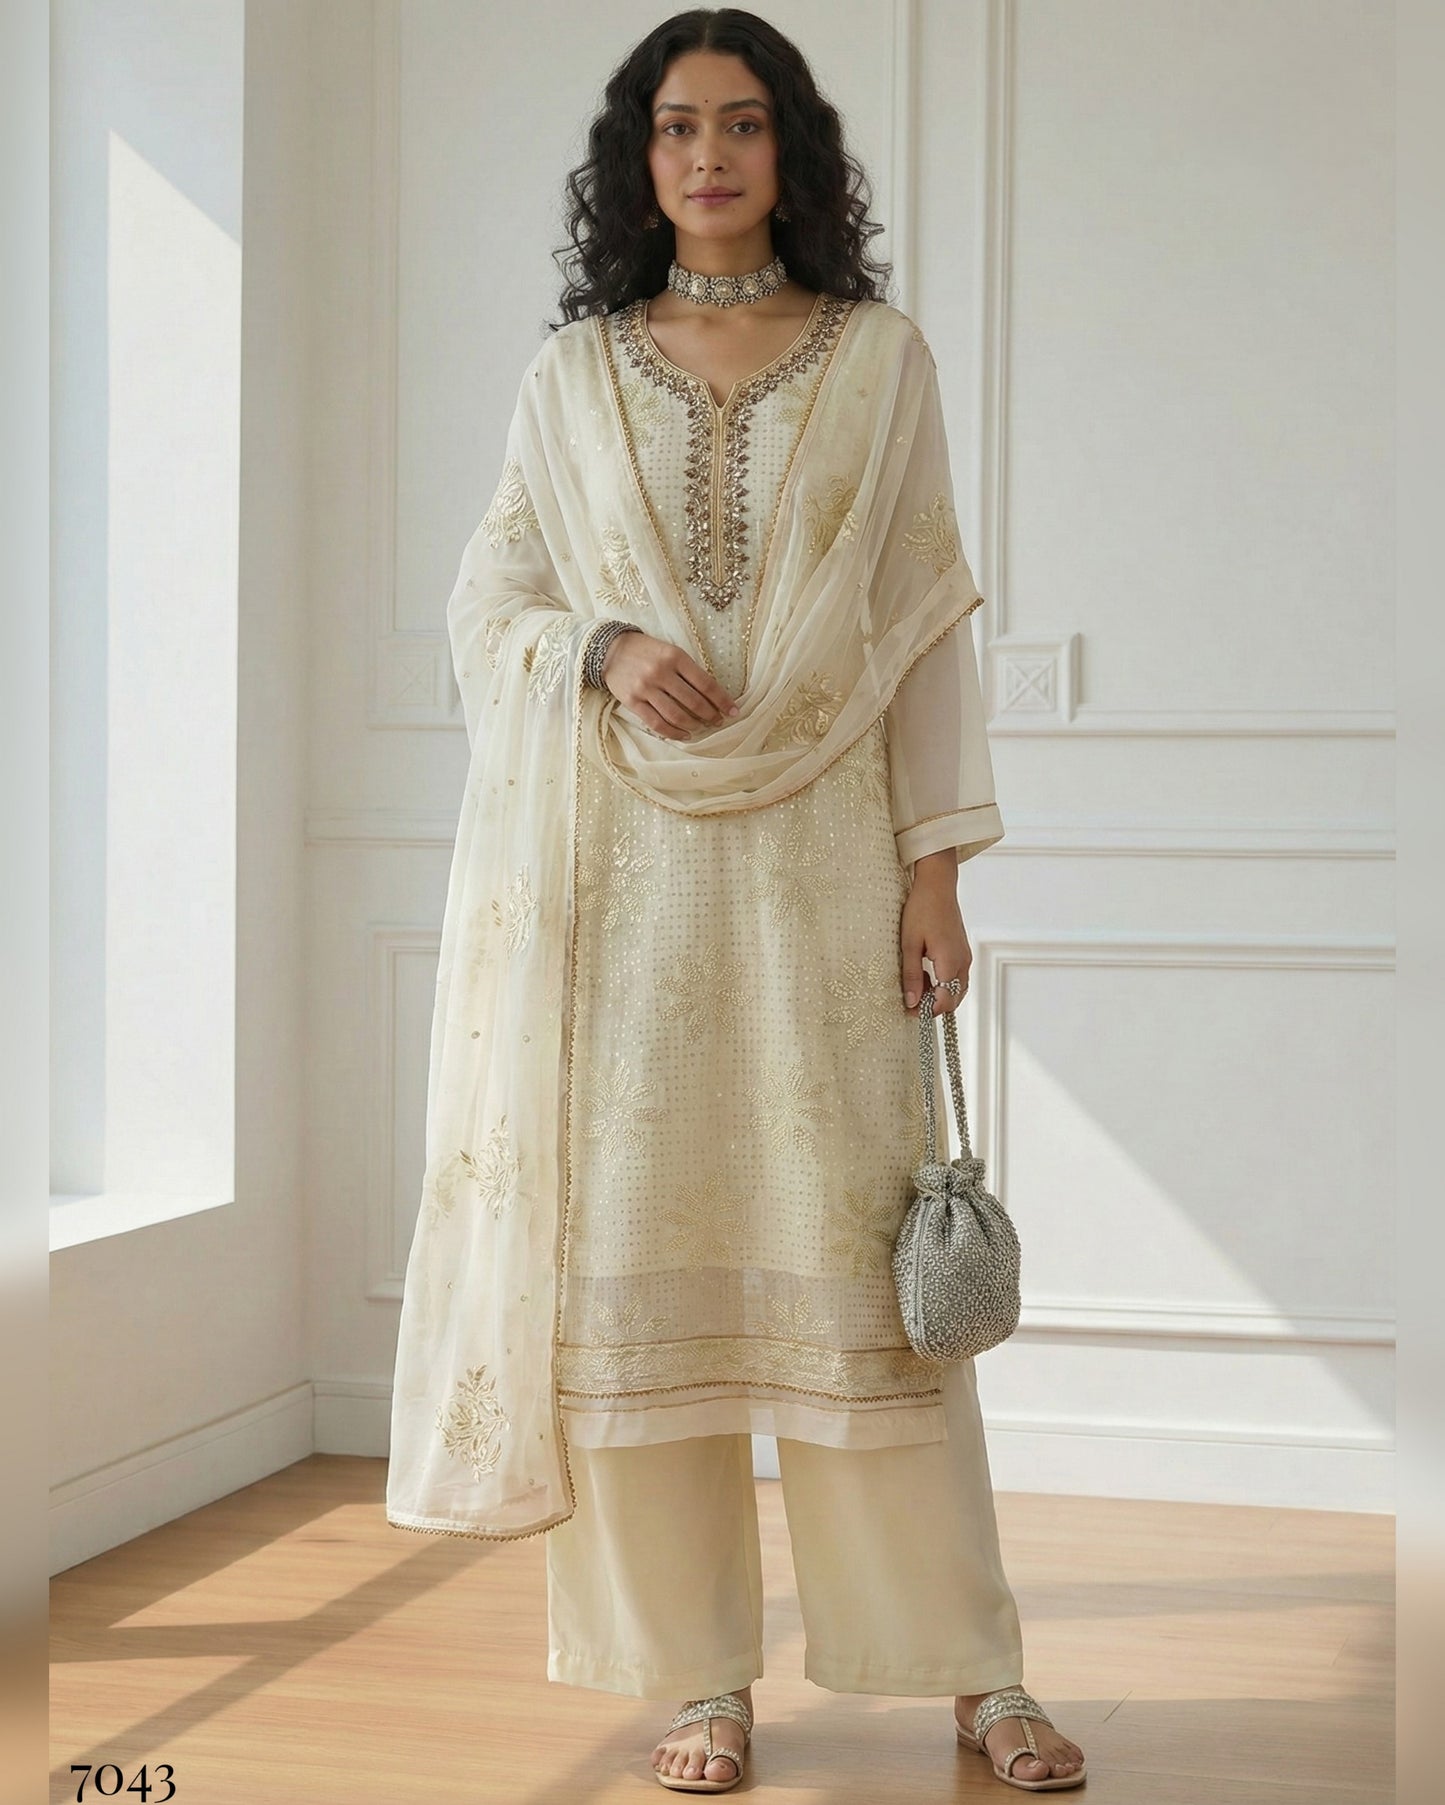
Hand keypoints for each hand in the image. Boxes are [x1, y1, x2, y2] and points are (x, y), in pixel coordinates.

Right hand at [601, 631, 739, 739]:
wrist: (610, 650)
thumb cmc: (646, 651)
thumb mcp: (670, 651)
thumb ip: (688, 670)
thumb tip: (712, 696)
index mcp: (675, 657)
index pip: (705, 683)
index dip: (722, 700)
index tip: (734, 711)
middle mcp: (661, 672)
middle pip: (693, 701)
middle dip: (710, 715)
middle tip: (718, 721)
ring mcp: (645, 688)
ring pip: (676, 715)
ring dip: (693, 725)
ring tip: (701, 727)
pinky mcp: (632, 701)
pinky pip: (657, 723)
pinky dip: (673, 733)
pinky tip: (684, 735)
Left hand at [900, 853, 969, 1016]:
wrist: (937, 886)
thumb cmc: (921, 910)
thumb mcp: (909, 944)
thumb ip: (912, 975)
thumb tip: (911, 1002)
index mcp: (950, 962)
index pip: (944, 1001)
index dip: (926, 1011)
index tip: (908, 1010)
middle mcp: (963, 962)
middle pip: (953, 1000)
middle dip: (933, 1005)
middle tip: (909, 1000)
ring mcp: (965, 957)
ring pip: (956, 990)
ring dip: (938, 995)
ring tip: (916, 985)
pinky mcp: (963, 952)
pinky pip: (957, 978)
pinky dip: (943, 984)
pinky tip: (926, 974)